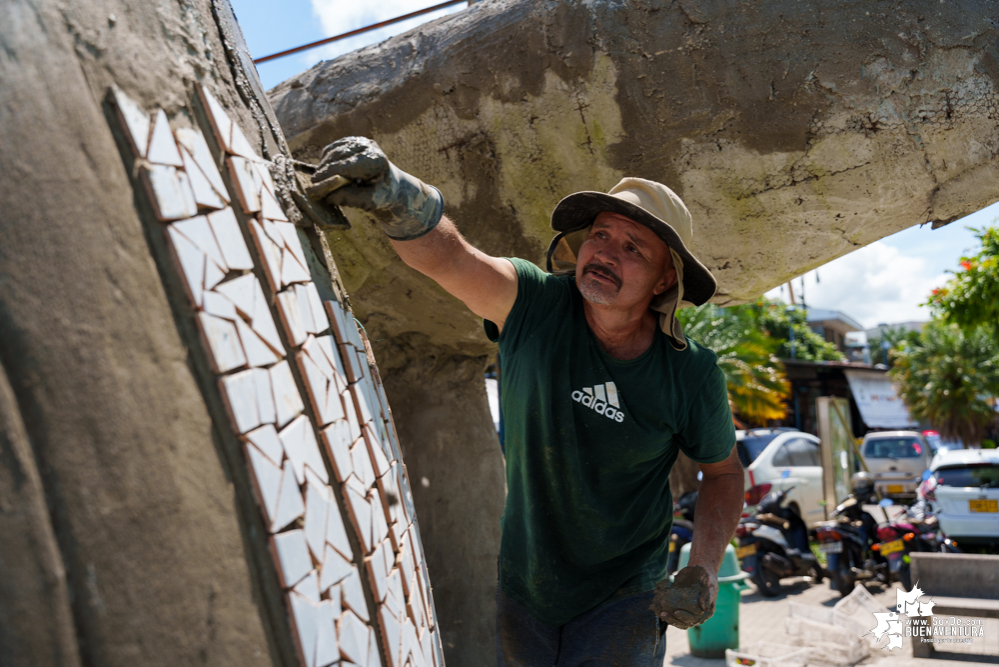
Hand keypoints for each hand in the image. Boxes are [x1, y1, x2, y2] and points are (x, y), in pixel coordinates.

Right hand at [310, 136, 443, 240]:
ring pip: (334, 149)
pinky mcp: (354, 141)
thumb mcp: (370, 201)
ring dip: (323, 163)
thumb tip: (328, 197)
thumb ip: (351, 198)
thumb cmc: (382, 195)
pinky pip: (334, 147)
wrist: (393, 185)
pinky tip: (324, 169)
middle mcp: (370, 146)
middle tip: (313, 183)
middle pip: (338, 155)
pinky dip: (326, 158)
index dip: (329, 174)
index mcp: (377, 160)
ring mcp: (361, 141)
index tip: (315, 183)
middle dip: (324, 169)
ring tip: (318, 178)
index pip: (347, 165)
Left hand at [649, 565, 717, 629]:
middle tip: (663, 614)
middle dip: (673, 619)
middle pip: (684, 622)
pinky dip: (665, 608)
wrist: (699, 570)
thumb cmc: (707, 577)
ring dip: (668, 617)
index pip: (695, 619)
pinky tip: (657, 604)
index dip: (685, 617)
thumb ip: (708, 595)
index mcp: (706, 611)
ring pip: (677, 618)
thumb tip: (704, 608)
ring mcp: (687, 610)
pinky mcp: (679, 605)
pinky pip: (672, 610)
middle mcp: (696, 613)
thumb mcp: (710, 584)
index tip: (675, 612)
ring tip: (659, 612)